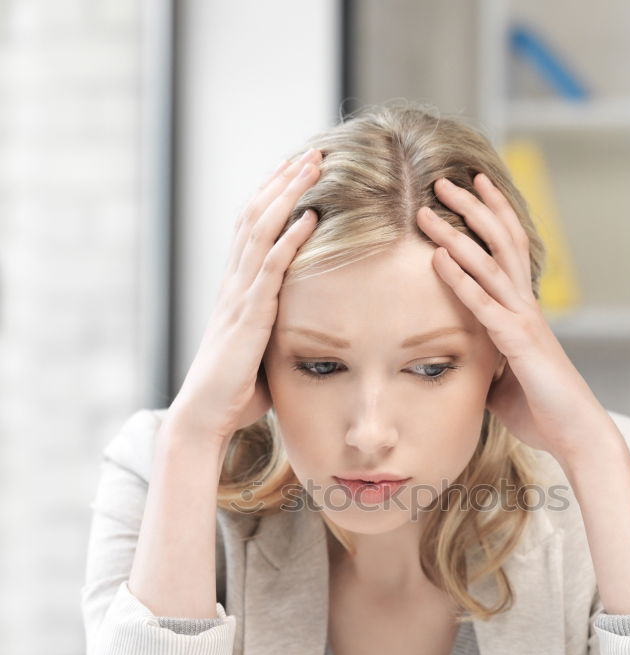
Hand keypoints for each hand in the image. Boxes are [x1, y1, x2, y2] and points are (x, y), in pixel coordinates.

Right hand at [169, 147, 322, 445]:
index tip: (297, 172)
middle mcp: (234, 283)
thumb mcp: (261, 353)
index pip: (252, 229)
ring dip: (288, 195)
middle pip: (257, 216)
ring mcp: (239, 295)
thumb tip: (306, 333)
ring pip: (262, 230)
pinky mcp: (248, 314)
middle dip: (284, 181)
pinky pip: (270, 267)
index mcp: (236, 289)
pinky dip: (290, 239)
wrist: (205, 413)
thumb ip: (278, 331)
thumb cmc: (234, 392)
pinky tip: (309, 217)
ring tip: (312, 166)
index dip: (274, 197)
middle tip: (311, 153)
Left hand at [416, 173, 614, 464]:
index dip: (491, 216)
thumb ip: (485, 361)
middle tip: (444, 180)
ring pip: (490, 264)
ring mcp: (525, 321)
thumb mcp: (503, 381)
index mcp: (524, 311)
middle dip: (473, 207)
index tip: (470, 188)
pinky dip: (459, 280)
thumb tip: (464, 361)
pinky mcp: (519, 343)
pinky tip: (438, 259)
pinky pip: (484, 305)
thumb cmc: (543, 410)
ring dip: (457, 234)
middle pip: (502, 241)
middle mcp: (527, 306)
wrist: (576, 434)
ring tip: (429, 210)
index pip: (509, 250)